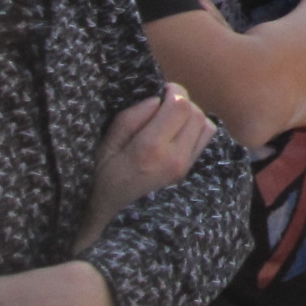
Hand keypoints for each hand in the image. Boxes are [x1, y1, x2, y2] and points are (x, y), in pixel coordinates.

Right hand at [75, 86, 214, 251]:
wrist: (107, 215)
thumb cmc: (100, 178)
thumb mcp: (105, 145)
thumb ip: (132, 118)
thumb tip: (158, 99)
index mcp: (150, 149)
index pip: (181, 106)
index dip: (173, 91)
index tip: (161, 91)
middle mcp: (174, 159)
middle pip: (196, 113)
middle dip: (181, 102)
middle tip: (163, 105)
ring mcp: (184, 168)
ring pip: (205, 125)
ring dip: (190, 115)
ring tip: (169, 120)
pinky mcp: (188, 172)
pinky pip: (205, 140)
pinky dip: (195, 129)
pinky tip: (175, 133)